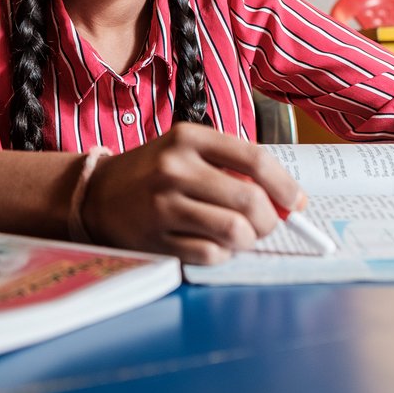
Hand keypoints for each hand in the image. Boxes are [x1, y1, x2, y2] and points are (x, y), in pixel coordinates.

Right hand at [82, 122, 303, 263]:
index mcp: (189, 137)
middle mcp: (175, 168)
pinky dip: (223, 254)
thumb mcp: (187, 151)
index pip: (254, 159)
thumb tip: (285, 199)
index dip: (284, 184)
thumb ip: (232, 166)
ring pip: (234, 232)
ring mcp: (164, 205)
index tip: (297, 201)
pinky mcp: (156, 238)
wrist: (96, 194)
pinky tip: (214, 244)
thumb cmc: (154, 172)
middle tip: (268, 225)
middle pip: (249, 200)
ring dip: (248, 240)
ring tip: (241, 236)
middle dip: (270, 220)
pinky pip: (211, 254)